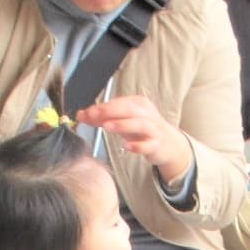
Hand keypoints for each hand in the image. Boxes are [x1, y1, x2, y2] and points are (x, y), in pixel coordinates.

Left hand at [74, 95, 193, 187]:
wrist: (169, 144)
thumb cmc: (143, 130)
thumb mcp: (123, 122)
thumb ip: (102, 118)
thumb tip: (81, 115)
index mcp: (139, 104)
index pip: (119, 103)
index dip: (102, 107)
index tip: (87, 112)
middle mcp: (148, 114)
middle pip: (129, 110)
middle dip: (110, 112)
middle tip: (93, 116)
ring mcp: (154, 130)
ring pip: (140, 124)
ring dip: (122, 124)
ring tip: (107, 126)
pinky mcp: (157, 145)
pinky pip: (148, 144)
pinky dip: (138, 145)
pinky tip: (126, 146)